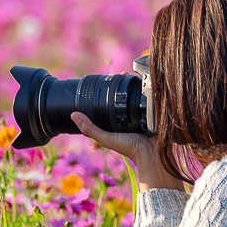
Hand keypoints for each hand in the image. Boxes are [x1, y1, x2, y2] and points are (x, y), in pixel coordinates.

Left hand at [70, 71, 185, 191]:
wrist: (152, 153)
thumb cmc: (129, 148)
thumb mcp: (106, 138)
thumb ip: (90, 129)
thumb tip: (73, 115)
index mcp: (114, 122)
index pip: (107, 103)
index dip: (106, 90)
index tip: (107, 79)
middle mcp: (126, 118)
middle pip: (121, 98)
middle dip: (122, 84)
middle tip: (122, 73)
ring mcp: (139, 115)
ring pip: (134, 97)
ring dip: (134, 86)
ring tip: (132, 75)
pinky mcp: (151, 114)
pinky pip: (146, 100)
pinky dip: (146, 92)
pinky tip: (146, 84)